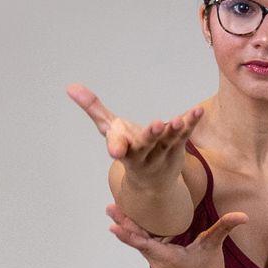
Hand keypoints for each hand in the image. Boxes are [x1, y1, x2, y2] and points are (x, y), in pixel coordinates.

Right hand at [67, 83, 204, 185]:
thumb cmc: (127, 148)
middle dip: (150, 136)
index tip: (116, 150)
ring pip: (167, 142)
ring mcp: (162, 154)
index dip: (117, 146)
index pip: (118, 146)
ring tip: (177, 120)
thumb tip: (70, 86)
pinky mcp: (178, 149)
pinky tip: (197, 111)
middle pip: (146, 146)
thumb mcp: (108, 129)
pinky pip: (184, 135)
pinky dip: (190, 123)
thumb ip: (93, 108)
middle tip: (156, 125)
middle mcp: (142, 155)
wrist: (152, 181)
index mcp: (123, 150)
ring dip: (173, 131)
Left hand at [105, 201, 246, 267]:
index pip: (144, 244)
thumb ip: (225, 228)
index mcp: (168, 257)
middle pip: (136, 240)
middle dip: (123, 224)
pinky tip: (129, 220)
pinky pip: (143, 244)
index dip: (128, 235)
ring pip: (137, 242)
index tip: (113, 226)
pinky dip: (135, 233)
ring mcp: (156, 261)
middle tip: (110, 207)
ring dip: (126, 227)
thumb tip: (243, 216)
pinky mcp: (157, 260)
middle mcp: (157, 260)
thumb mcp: (214, 246)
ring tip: (114, 210)